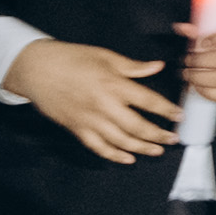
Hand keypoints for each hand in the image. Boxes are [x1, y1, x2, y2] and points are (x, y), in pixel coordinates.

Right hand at [14, 40, 179, 163]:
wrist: (36, 69)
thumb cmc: (70, 58)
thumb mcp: (104, 56)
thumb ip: (133, 66)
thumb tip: (157, 67)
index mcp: (114, 84)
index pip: (148, 101)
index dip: (167, 110)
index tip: (179, 116)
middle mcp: (104, 105)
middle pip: (138, 127)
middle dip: (159, 135)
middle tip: (173, 139)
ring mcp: (90, 120)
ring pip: (121, 141)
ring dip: (142, 148)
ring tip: (157, 151)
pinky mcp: (77, 129)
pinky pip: (98, 148)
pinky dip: (114, 155)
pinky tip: (128, 158)